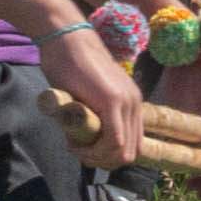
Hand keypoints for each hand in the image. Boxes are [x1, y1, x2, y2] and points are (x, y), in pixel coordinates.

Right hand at [31, 1, 150, 154]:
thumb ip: (91, 116)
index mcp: (131, 103)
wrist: (65, 39)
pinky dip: (94, 151)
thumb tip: (85, 143)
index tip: (86, 153)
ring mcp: (126, 101)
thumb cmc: (68, 66)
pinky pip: (113, 141)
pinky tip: (75, 145)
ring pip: (122, 151)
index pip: (133, 145)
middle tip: (79, 153)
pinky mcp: (113, 101)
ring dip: (97, 158)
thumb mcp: (85, 97)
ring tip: (75, 148)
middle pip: (130, 152)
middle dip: (103, 161)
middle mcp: (134, 103)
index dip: (109, 157)